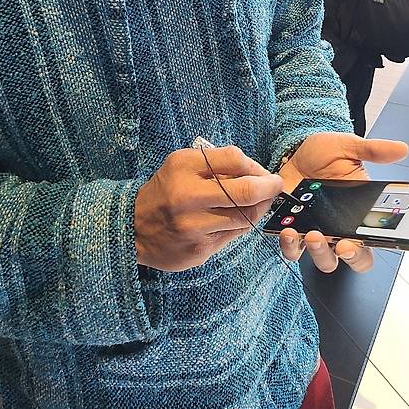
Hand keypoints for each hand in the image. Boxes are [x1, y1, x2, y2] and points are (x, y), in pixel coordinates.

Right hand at [134, 146, 282, 271]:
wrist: (132, 227)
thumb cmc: (165, 191)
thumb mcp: (182, 166)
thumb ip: (215, 165)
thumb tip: (255, 172)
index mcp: (183, 167)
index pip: (234, 159)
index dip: (256, 166)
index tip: (264, 171)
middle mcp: (187, 195)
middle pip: (245, 191)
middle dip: (268, 188)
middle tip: (276, 186)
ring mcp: (193, 226)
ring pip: (244, 217)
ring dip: (259, 209)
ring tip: (260, 203)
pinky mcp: (198, 249)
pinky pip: (233, 235)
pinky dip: (242, 225)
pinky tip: (240, 218)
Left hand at [277, 132, 408, 273]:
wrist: (296, 149)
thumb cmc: (325, 154)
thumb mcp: (348, 148)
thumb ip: (373, 151)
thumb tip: (401, 149)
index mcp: (357, 217)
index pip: (365, 249)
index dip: (360, 255)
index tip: (351, 245)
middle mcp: (337, 229)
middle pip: (340, 260)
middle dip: (334, 255)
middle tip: (329, 240)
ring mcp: (313, 230)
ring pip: (316, 257)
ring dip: (312, 252)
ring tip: (305, 233)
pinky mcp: (292, 227)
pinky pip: (291, 246)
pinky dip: (288, 243)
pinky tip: (286, 228)